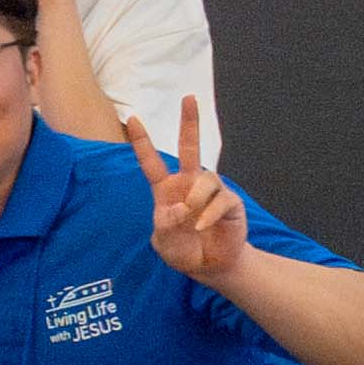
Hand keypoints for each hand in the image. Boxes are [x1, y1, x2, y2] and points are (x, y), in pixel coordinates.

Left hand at [132, 103, 244, 285]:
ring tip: (191, 217)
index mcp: (166, 190)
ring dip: (196, 198)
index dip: (143, 141)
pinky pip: (221, 201)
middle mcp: (189, 184)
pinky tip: (202, 226)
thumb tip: (179, 207)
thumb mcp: (163, 241)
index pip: (151, 162)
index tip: (133, 118)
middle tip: (189, 97)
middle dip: (189, 122)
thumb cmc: (182, 250)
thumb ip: (164, 225)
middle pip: (190, 147)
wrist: (209, 266)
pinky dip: (209, 214)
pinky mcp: (230, 203)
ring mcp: (210, 192)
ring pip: (207, 178)